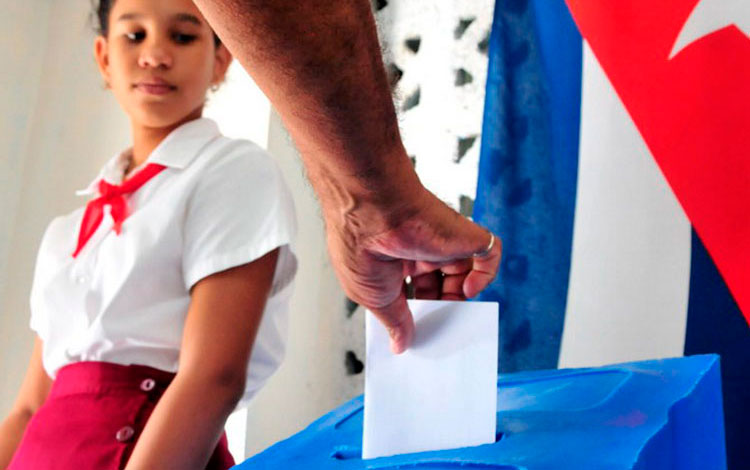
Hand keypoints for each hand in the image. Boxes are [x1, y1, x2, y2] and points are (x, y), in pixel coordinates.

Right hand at [324, 183, 500, 353]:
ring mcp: (442, 240)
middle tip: (435, 327)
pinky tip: (468, 289)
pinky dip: (486, 275)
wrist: (375, 211)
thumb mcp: (372, 298)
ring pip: (464, 274)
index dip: (413, 310)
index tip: (414, 330)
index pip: (409, 289)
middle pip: (439, 284)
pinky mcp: (465, 234)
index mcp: (390, 259)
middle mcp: (417, 247)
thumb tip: (399, 343)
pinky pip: (490, 254)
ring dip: (461, 298)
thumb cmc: (361, 247)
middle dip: (438, 308)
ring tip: (451, 315)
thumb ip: (393, 322)